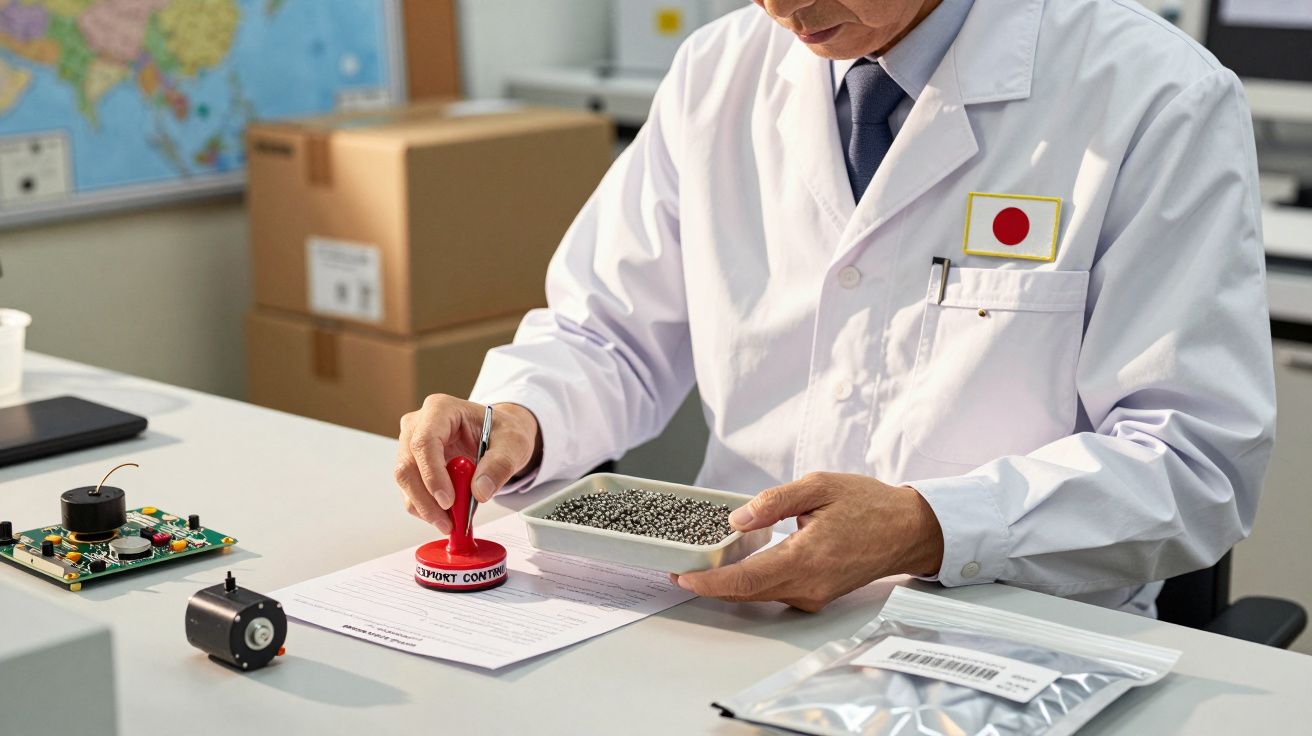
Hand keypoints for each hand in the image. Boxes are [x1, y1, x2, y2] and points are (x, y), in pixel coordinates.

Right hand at [396, 395, 541, 532]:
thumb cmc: (502, 432)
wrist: (499, 436)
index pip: (425, 442)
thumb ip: (500, 465)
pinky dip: (427, 508)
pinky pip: (411, 491)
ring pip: (405, 482)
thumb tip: (480, 491)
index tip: (448, 501)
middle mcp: (419, 424)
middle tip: (449, 522)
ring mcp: (410, 445)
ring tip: (453, 522)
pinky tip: (448, 515)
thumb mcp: (513, 444)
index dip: (433, 474)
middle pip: (408, 465)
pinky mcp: (413, 465)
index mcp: (441, 409)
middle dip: (426, 500)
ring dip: (426, 508)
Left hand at [671, 472, 943, 611]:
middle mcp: (809, 585)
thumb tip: (738, 518)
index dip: (709, 581)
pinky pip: (775, 592)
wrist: (907, 530)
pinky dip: (752, 582)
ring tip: (704, 564)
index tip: (683, 575)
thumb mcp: (819, 486)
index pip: (745, 579)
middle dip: (710, 583)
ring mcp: (813, 595)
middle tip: (682, 567)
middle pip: (746, 593)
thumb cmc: (869, 505)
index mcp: (807, 558)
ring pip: (759, 595)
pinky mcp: (817, 595)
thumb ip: (774, 501)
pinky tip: (741, 564)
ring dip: (730, 583)